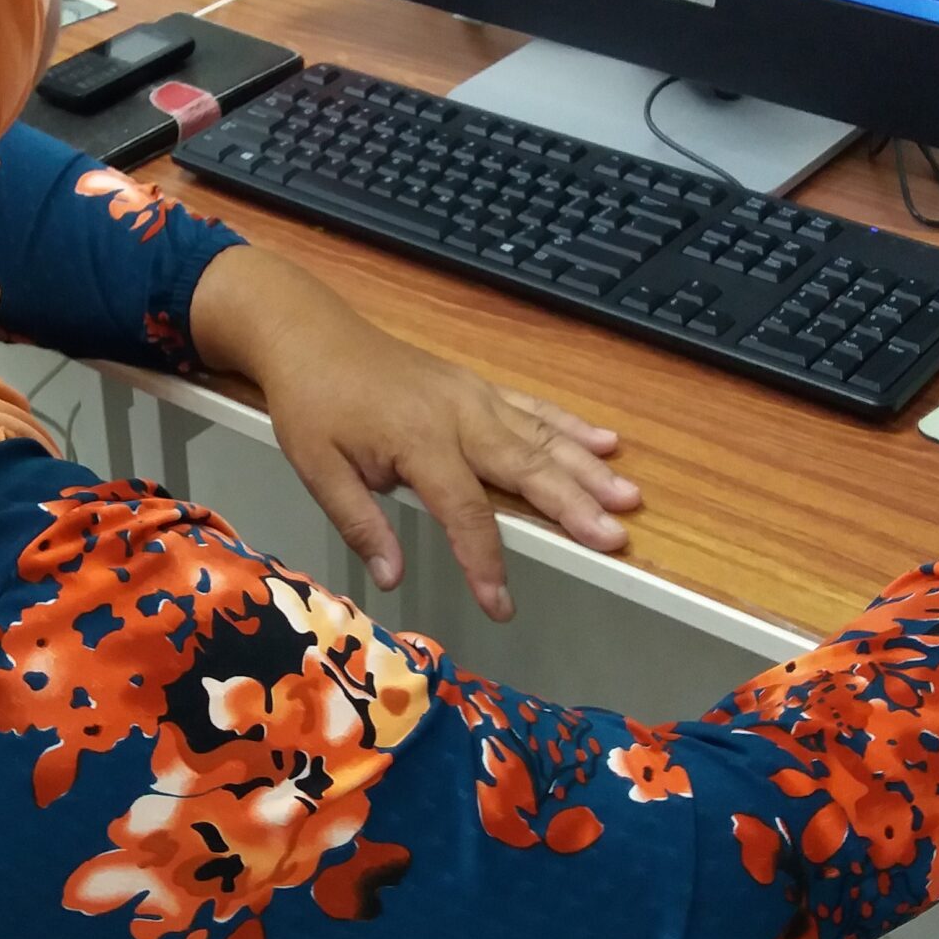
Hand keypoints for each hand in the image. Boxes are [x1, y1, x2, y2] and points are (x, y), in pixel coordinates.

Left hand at [189, 245, 639, 618]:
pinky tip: (608, 442)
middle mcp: (459, 415)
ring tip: (628, 496)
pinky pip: (533, 408)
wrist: (310, 333)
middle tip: (614, 538)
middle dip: (572, 506)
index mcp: (418, 440)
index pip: (464, 511)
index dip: (485, 560)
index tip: (502, 605)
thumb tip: (391, 578)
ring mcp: (473, 396)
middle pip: (525, 467)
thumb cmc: (311, 402)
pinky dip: (572, 425)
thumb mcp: (316, 468)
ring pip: (542, 436)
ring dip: (588, 468)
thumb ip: (359, 523)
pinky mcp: (476, 386)